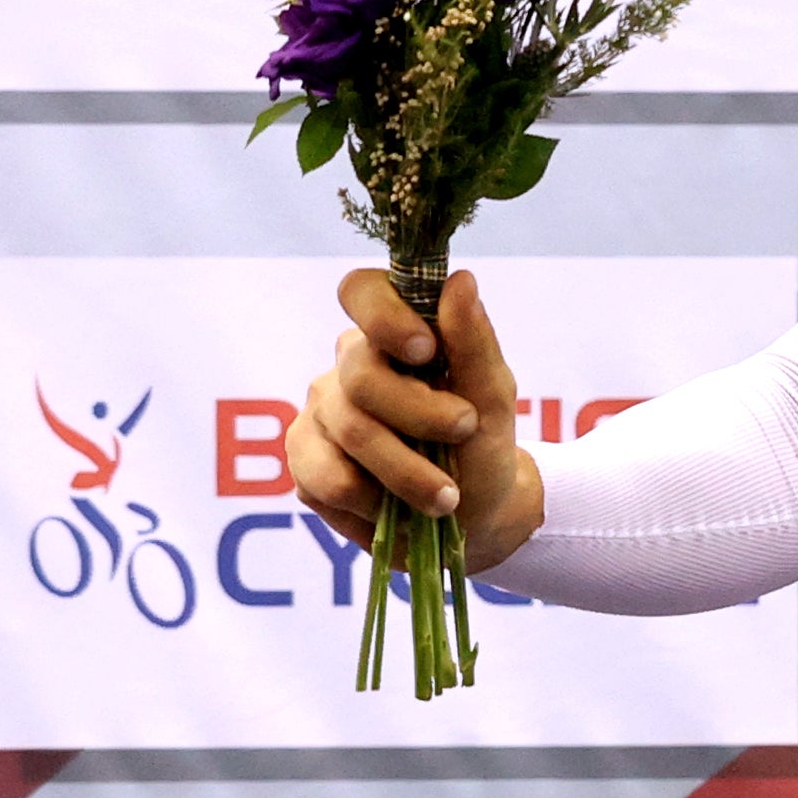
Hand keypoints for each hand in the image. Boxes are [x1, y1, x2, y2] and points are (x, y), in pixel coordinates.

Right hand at [288, 269, 544, 572]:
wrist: (476, 517)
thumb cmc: (482, 447)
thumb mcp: (494, 399)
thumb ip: (474, 343)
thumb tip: (460, 280)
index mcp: (391, 337)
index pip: (361, 291)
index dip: (385, 315)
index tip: (425, 351)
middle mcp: (347, 368)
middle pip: (362, 376)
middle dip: (421, 414)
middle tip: (463, 432)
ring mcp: (318, 413)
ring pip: (350, 431)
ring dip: (409, 472)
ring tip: (446, 496)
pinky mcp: (304, 462)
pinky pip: (329, 478)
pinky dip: (376, 500)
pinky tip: (395, 506)